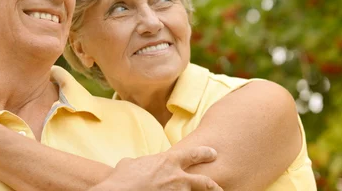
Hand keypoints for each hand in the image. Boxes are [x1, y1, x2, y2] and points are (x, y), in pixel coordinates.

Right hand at [91, 146, 222, 190]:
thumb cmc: (122, 177)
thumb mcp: (132, 163)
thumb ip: (144, 163)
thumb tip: (140, 165)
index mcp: (169, 161)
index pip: (194, 154)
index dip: (205, 153)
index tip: (213, 153)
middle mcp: (177, 177)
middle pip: (205, 182)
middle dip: (214, 186)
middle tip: (219, 188)